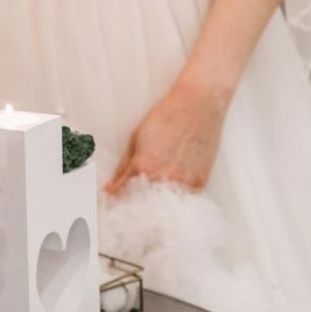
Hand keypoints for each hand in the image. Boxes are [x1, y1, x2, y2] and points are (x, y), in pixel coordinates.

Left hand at [105, 77, 229, 195]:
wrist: (199, 105)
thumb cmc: (167, 116)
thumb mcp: (137, 138)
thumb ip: (124, 166)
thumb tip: (111, 186)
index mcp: (142, 167)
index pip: (121, 194)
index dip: (115, 199)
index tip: (111, 203)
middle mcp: (162, 178)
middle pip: (142, 205)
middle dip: (134, 205)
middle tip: (132, 204)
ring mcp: (183, 182)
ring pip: (164, 206)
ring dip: (156, 207)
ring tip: (152, 202)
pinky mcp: (199, 182)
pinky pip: (184, 201)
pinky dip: (176, 201)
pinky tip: (171, 196)